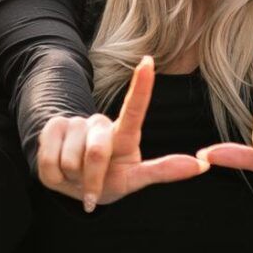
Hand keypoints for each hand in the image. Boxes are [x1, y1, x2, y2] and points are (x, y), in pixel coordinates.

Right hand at [36, 58, 207, 210]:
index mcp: (124, 134)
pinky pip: (49, 160)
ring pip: (71, 160)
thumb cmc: (110, 180)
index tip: (148, 62)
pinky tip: (60, 172)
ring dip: (72, 178)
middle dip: (92, 180)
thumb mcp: (134, 180)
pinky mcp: (51, 127)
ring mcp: (74, 123)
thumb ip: (163, 171)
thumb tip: (203, 165)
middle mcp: (100, 123)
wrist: (72, 184)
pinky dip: (55, 176)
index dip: (141, 87)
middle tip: (91, 189)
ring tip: (75, 176)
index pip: (134, 110)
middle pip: (96, 152)